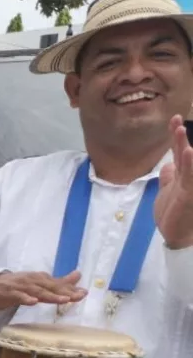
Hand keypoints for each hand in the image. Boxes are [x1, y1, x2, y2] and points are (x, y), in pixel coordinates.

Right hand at [0, 269, 86, 310]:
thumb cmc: (19, 285)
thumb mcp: (40, 282)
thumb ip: (59, 281)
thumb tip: (78, 274)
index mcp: (41, 279)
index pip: (58, 284)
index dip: (71, 289)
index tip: (84, 293)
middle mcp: (33, 281)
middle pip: (51, 287)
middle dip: (65, 292)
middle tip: (78, 296)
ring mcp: (22, 287)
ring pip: (38, 291)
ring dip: (51, 295)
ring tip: (63, 300)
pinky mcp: (10, 293)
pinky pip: (19, 296)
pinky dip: (26, 298)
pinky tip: (33, 302)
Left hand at [156, 115, 192, 248]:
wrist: (178, 238)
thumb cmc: (175, 216)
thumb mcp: (166, 193)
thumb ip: (168, 178)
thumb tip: (168, 165)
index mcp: (183, 176)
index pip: (180, 152)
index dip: (176, 136)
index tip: (174, 120)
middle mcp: (190, 178)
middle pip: (185, 153)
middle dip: (180, 137)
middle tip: (175, 119)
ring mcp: (191, 185)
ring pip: (190, 162)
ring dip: (183, 146)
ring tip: (179, 130)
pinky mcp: (190, 194)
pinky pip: (191, 177)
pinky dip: (189, 164)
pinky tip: (187, 151)